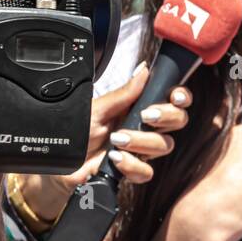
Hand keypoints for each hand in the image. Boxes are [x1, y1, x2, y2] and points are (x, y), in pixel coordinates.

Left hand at [16, 66, 188, 222]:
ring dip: (141, 142)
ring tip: (117, 140)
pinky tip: (115, 160)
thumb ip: (123, 93)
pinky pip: (147, 171)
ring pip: (164, 145)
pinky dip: (132, 165)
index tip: (175, 96)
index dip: (181, 97)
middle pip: (178, 121)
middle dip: (166, 117)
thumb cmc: (76, 133)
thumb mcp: (97, 108)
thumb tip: (144, 69)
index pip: (173, 99)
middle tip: (146, 116)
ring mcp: (140, 149)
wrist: (60, 164)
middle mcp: (144, 127)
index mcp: (138, 107)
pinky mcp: (132, 170)